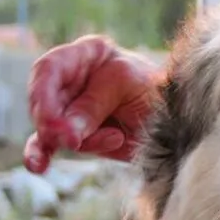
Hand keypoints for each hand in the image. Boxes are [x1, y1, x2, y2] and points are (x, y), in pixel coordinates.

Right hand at [24, 34, 162, 173]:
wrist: (180, 120)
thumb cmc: (157, 91)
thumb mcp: (130, 87)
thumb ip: (95, 106)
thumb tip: (65, 135)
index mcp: (86, 54)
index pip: (50, 68)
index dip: (44, 94)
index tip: (51, 121)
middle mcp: (72, 79)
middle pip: (44, 100)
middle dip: (55, 123)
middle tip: (73, 141)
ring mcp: (69, 107)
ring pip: (50, 127)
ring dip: (74, 140)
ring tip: (115, 139)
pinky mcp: (72, 134)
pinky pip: (49, 144)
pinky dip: (42, 154)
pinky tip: (38, 165)